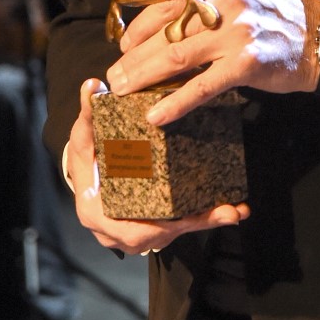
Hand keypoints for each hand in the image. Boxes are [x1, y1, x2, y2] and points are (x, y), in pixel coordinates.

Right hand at [67, 79, 249, 253]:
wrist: (91, 171)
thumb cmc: (89, 155)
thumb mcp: (86, 134)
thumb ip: (89, 113)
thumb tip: (92, 85)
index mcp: (96, 213)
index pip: (126, 228)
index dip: (154, 227)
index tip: (180, 220)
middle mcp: (117, 229)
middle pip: (159, 234)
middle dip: (193, 225)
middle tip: (224, 212)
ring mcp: (138, 229)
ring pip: (175, 231)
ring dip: (205, 222)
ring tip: (233, 211)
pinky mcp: (156, 224)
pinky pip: (182, 224)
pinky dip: (206, 218)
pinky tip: (234, 210)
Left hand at [105, 0, 319, 126]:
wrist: (319, 36)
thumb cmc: (276, 14)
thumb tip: (162, 22)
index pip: (164, 4)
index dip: (138, 28)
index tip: (124, 46)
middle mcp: (222, 2)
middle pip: (164, 33)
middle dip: (133, 58)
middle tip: (114, 77)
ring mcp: (234, 33)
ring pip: (175, 58)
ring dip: (143, 78)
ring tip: (123, 92)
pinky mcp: (245, 64)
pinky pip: (202, 86)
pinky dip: (176, 103)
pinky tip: (157, 116)